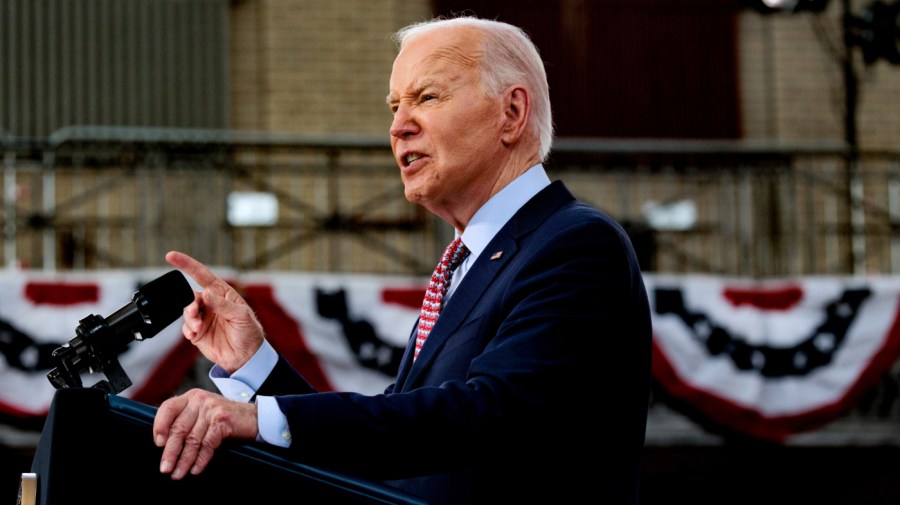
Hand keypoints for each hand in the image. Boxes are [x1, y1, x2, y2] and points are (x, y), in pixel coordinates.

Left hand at [154, 388, 258, 479]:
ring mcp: (211, 409)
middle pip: (179, 428)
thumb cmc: (226, 420)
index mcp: (191, 397)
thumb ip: (186, 421)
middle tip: (165, 468)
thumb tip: (164, 443)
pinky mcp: (222, 420)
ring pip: (192, 439)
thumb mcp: (203, 414)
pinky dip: (201, 459)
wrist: (255, 418)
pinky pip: (207, 444)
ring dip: (184, 460)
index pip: (168, 408)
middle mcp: (200, 400)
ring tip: (178, 474)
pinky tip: (196, 469)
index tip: (158, 444)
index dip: (159, 426)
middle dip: (170, 452)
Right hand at [166, 250, 263, 373]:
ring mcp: (203, 317)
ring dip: (190, 319)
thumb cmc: (249, 332)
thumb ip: (223, 305)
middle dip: (190, 304)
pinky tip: (195, 335)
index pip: (203, 275)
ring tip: (198, 328)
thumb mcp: (241, 316)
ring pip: (187, 312)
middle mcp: (211, 304)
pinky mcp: (198, 332)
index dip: (187, 265)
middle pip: (191, 296)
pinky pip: (186, 327)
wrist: (246, 357)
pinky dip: (188, 330)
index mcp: (222, 294)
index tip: (171, 256)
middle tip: (195, 313)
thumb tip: (206, 293)